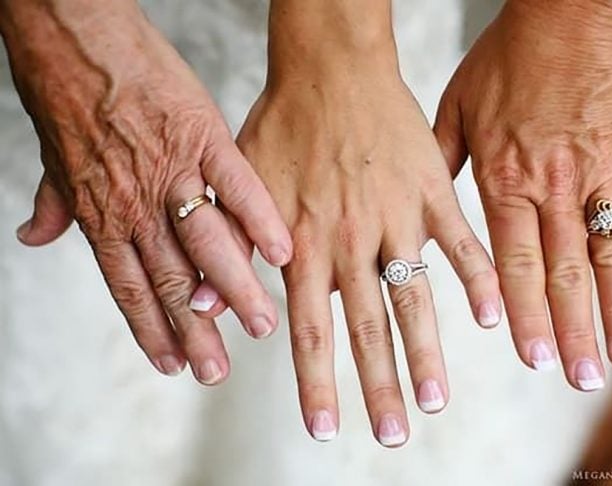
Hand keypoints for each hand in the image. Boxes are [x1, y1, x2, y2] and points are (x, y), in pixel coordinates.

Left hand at [1, 1, 291, 383]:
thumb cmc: (67, 94)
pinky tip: (282, 252)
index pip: (130, 287)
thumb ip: (54, 206)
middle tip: (218, 370)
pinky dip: (260, 219)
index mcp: (103, 214)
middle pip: (173, 279)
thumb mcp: (53, 160)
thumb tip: (33, 237)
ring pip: (207, 243)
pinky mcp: (204, 136)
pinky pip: (237, 185)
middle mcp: (137, 204)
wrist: (76, 35)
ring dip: (236, 289)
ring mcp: (173, 171)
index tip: (173, 363)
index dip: (151, 329)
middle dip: (197, 330)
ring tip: (261, 326)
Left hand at [196, 0, 499, 446]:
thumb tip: (207, 306)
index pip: (310, 330)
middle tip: (395, 435)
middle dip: (379, 387)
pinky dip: (476, 280)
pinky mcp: (431, 190)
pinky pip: (459, 241)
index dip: (318, 384)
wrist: (330, 66)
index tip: (328, 429)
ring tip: (437, 400)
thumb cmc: (284, 122)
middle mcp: (351, 240)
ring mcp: (396, 217)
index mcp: (304, 243)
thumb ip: (231, 247)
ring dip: (428, 353)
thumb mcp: (241, 183)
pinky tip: (492, 319)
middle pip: (368, 328)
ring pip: (414, 297)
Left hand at [434, 0, 611, 389]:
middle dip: (572, 331)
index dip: (524, 316)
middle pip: (565, 273)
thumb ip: (441, 168)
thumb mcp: (455, 110)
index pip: (515, 265)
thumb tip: (421, 215)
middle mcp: (555, 185)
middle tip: (581, 379)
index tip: (531, 359)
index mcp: (506, 180)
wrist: (567, 10)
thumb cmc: (507, 60)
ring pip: (611, 253)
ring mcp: (604, 171)